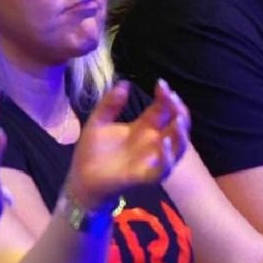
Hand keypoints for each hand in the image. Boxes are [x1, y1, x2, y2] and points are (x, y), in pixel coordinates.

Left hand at [66, 80, 191, 210]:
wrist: (80, 179)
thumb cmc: (91, 152)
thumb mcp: (98, 122)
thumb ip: (111, 104)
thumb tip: (124, 83)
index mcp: (144, 128)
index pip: (163, 110)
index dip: (166, 97)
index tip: (161, 84)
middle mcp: (153, 143)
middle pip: (176, 126)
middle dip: (179, 111)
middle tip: (172, 97)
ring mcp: (152, 160)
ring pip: (178, 148)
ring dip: (181, 134)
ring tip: (179, 119)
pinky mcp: (146, 176)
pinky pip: (163, 169)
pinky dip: (168, 157)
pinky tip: (165, 143)